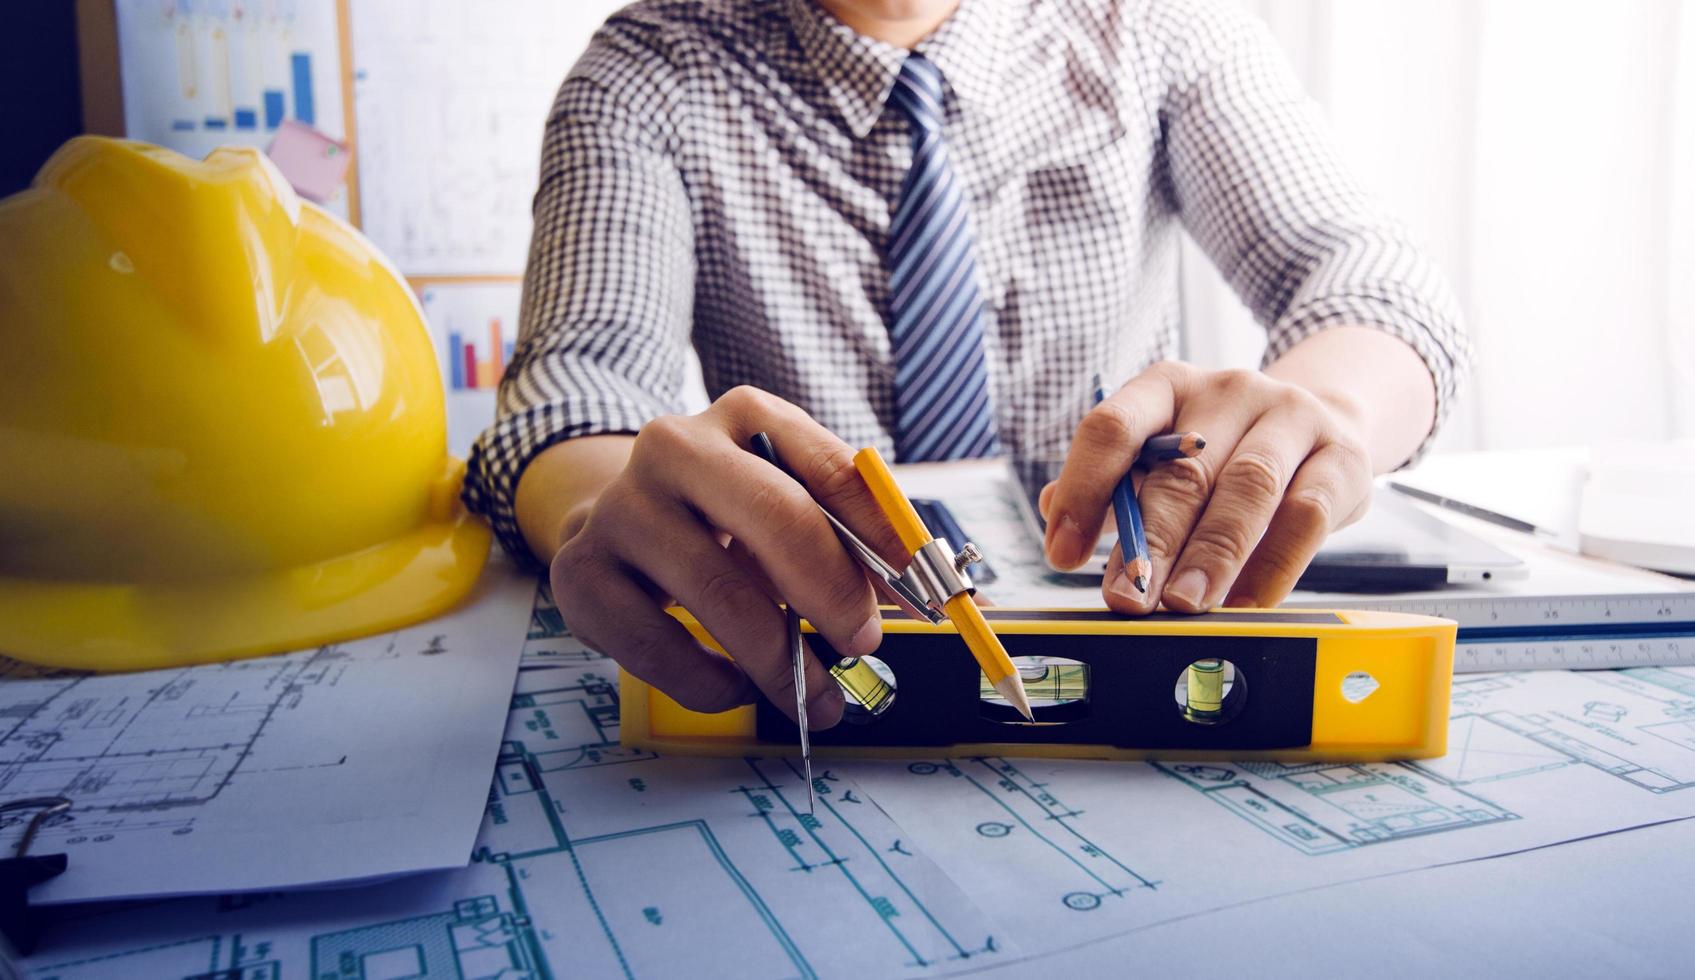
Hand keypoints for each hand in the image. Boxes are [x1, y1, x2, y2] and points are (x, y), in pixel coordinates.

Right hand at [547, 387, 903, 727]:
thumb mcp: (786, 503)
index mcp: (745, 417)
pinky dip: (711, 682)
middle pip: (775, 515)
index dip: (880, 534)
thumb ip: (848, 535)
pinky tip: (735, 686)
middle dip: (833, 592)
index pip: (830, 467)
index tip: (917, 591)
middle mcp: (676, 447)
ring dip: (781, 662)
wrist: (614, 523)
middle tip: (864, 644)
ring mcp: (622, 507)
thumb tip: (913, 587)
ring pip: (720, 594)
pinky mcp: (581, 571)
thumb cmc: (724, 518)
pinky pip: (659, 645)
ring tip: (816, 699)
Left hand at [1042, 362, 1374, 611]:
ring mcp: (1291, 416)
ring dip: (1211, 554)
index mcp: (1166, 385)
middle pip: (1180, 469)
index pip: (1112, 427)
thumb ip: (1113, 487)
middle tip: (1126, 599)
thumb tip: (1054, 515)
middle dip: (1148, 541)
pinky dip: (1274, 565)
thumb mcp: (1164, 456)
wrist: (1325, 423)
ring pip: (1246, 487)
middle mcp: (1228, 390)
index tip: (1061, 554)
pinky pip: (1305, 514)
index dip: (1082, 491)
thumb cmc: (1223, 453)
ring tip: (1183, 605)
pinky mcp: (1342, 456)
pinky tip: (1247, 603)